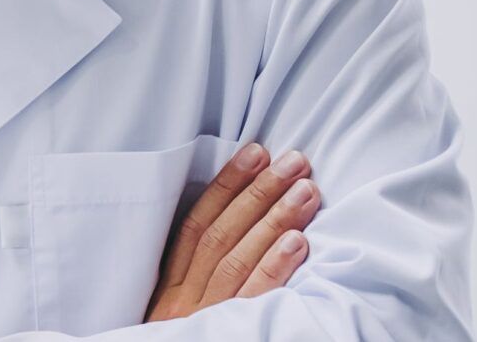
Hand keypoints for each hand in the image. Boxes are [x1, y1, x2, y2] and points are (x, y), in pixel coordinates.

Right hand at [146, 143, 320, 320]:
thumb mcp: (172, 313)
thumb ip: (191, 276)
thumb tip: (229, 221)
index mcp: (168, 289)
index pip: (196, 225)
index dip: (225, 186)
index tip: (255, 152)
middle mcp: (183, 301)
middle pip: (221, 236)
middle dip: (258, 193)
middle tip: (294, 161)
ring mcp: (207, 320)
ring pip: (238, 260)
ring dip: (274, 220)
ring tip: (307, 189)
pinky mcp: (230, 338)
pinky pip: (253, 300)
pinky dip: (274, 268)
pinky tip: (298, 242)